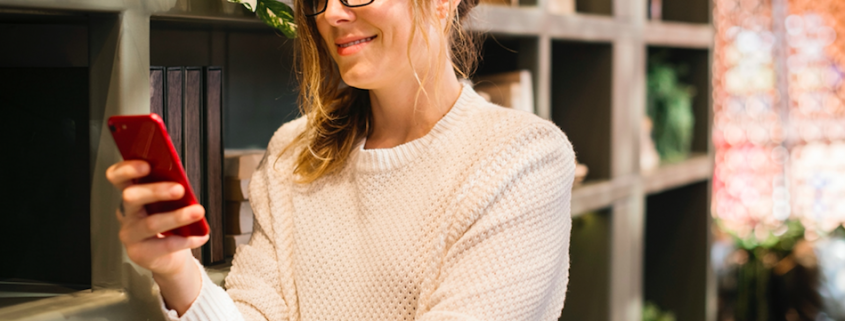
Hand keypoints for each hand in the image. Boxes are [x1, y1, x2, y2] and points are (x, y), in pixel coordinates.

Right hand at [106, 160, 208, 276]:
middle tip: (179, 189)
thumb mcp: (168, 202)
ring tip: (197, 212)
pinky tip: (201, 235)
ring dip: (177, 216)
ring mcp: (130, 234)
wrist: (169, 256)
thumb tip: (183, 180)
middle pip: (132, 197)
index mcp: (131, 194)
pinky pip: (165, 245)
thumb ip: (170, 189)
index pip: (117, 177)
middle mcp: (126, 213)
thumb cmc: (168, 223)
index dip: (127, 170)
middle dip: (156, 191)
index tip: (146, 165)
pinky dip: (187, 239)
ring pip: (150, 223)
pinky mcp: (140, 253)